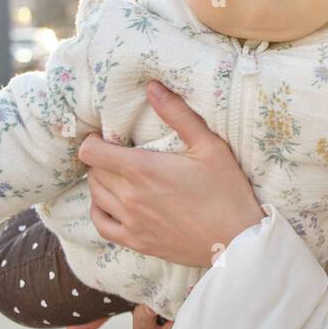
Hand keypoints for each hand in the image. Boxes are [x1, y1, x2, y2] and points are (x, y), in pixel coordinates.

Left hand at [78, 81, 265, 266]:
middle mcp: (129, 196)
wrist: (237, 240)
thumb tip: (152, 87)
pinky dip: (100, 210)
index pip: (91, 152)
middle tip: (121, 153)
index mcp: (143, 169)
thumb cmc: (227, 191)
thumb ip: (178, 115)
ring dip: (102, 181)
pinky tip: (112, 203)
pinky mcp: (137, 241)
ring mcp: (131, 222)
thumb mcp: (210, 146)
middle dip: (102, 158)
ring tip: (120, 174)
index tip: (108, 136)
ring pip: (95, 195)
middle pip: (93, 171)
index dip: (94, 140)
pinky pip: (101, 224)